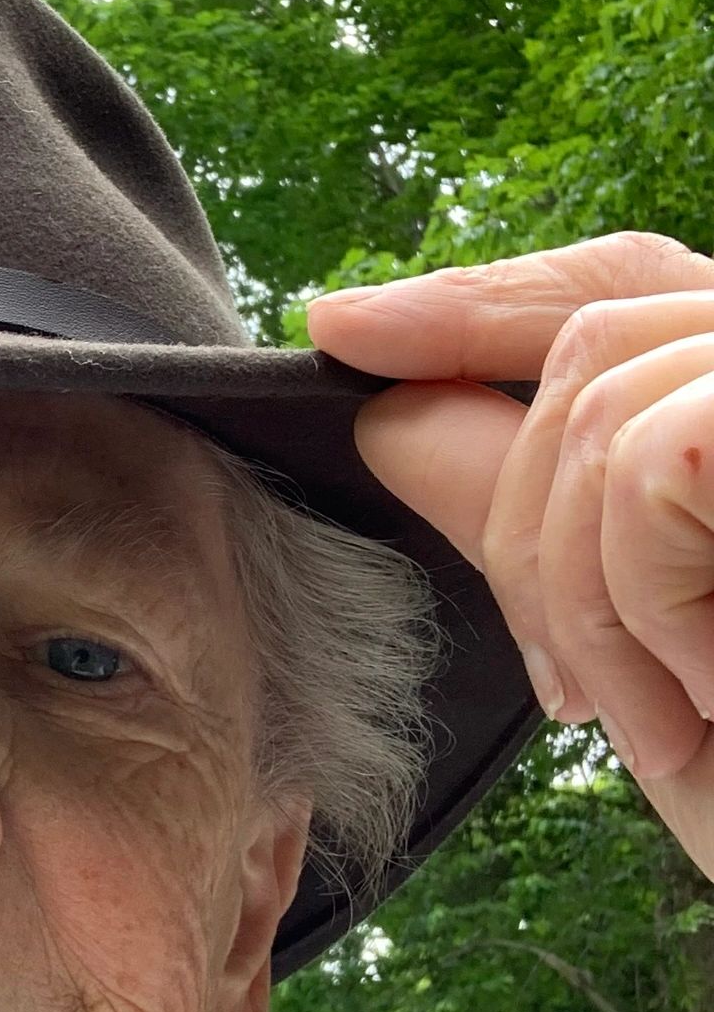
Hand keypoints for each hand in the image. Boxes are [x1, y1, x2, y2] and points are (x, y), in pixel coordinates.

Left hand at [306, 230, 713, 881]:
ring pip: (597, 422)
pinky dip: (644, 611)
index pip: (623, 285)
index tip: (342, 332)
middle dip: (522, 536)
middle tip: (575, 701)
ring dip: (586, 608)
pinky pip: (645, 472)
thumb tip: (386, 417)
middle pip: (589, 352)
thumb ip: (543, 526)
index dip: (475, 304)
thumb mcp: (660, 650)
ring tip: (668, 726)